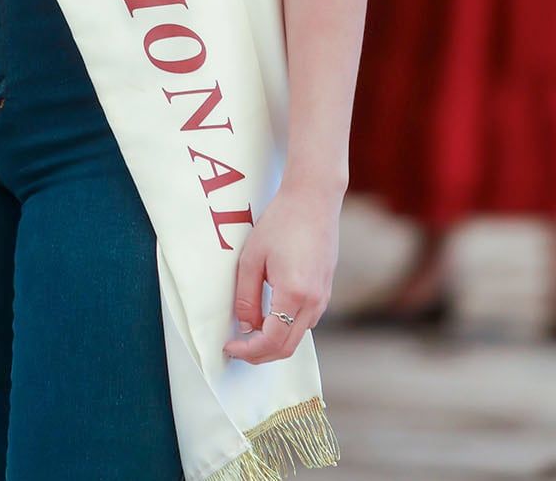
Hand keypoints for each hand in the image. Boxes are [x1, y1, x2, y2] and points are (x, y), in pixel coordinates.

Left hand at [222, 186, 338, 363]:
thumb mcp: (252, 258)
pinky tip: (269, 317)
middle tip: (237, 348)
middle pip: (287, 348)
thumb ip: (246, 296)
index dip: (248, 351)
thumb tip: (246, 326)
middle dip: (260, 355)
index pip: (271, 341)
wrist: (314, 199)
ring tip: (249, 334)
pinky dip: (287, 329)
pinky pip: (305, 322)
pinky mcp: (325, 291)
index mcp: (294, 294)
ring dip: (274, 344)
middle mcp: (313, 302)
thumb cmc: (281, 222)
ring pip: (298, 337)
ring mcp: (323, 298)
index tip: (230, 347)